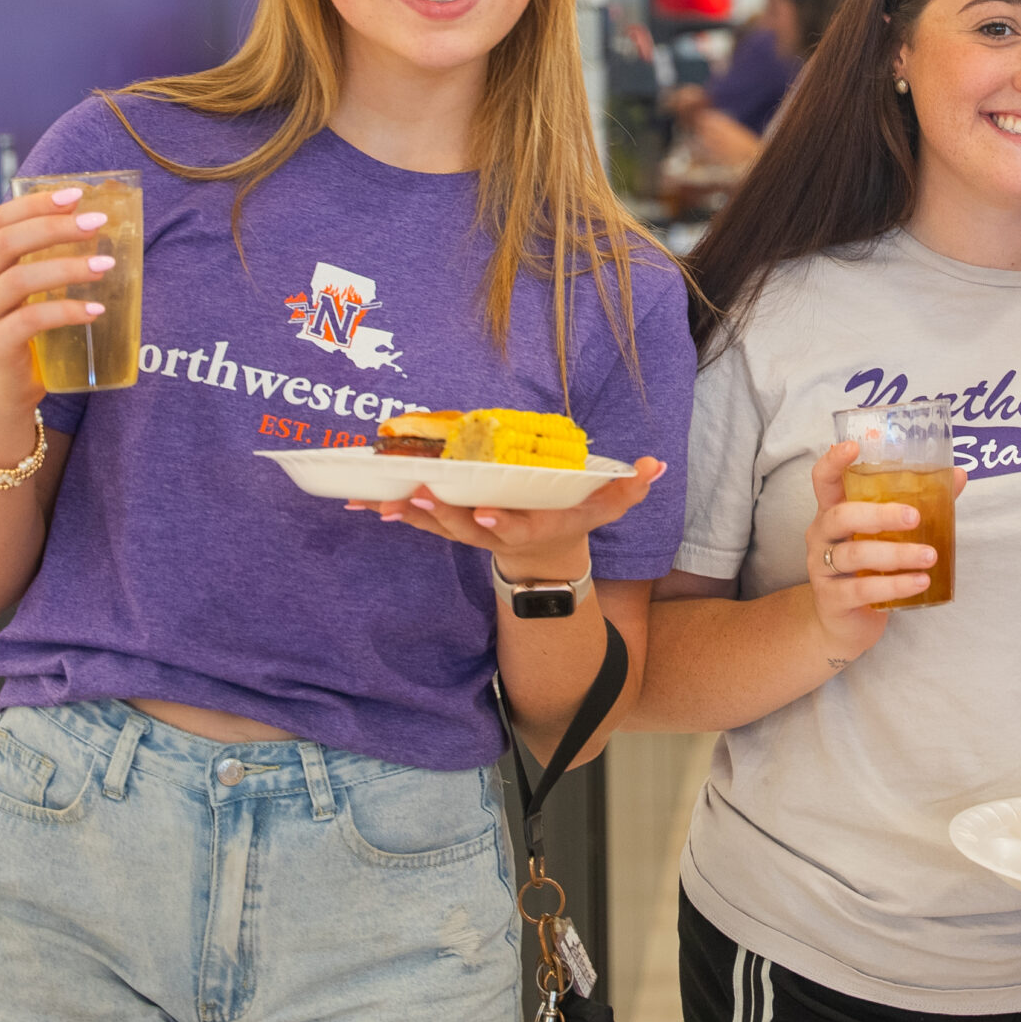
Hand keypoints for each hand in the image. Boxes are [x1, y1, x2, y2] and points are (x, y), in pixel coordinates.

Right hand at [0, 184, 118, 405]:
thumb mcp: (36, 284)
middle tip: (97, 223)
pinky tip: (95, 310)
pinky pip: (30, 321)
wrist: (9, 383)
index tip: (76, 194)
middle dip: (54, 227)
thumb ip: (52, 254)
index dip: (35, 203)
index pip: (0, 219)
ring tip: (105, 265)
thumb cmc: (29, 324)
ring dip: (66, 268)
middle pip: (8, 242)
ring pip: (19, 280)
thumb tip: (98, 218)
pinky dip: (66, 311)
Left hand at [350, 457, 667, 581]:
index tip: (483, 510)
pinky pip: (417, 518)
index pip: (512, 527)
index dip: (497, 521)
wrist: (541, 555)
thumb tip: (656, 466)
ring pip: (433, 524)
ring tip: (378, 500)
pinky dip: (392, 510)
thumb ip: (629, 489)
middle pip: (462, 527)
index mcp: (528, 527)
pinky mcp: (449, 523)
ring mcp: (468, 531)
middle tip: (418, 492)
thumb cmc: (572, 520)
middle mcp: (493, 533)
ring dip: (405, 513)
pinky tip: (364, 502)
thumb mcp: (605, 508)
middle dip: (439, 513)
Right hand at [802, 439, 963, 664]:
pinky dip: (895, 585)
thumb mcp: (886, 535)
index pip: (823, 480)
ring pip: (855, 554)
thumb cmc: (867, 568)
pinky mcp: (832, 600)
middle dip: (879, 514)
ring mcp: (822, 568)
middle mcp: (821, 536)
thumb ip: (918, 504)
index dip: (834, 461)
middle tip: (915, 517)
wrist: (845, 622)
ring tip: (930, 556)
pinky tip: (920, 582)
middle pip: (842, 516)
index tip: (854, 446)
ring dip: (897, 554)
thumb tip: (958, 475)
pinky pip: (863, 590)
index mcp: (833, 511)